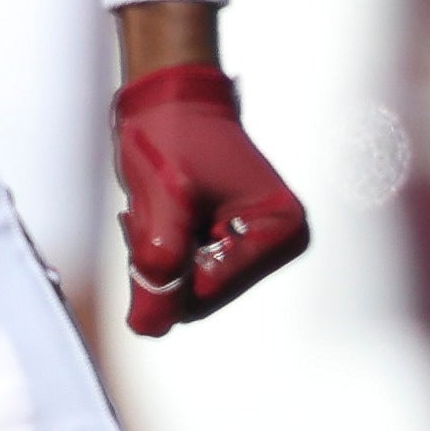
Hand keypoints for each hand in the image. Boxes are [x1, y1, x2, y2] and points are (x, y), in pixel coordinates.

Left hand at [110, 63, 310, 336]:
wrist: (167, 102)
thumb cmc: (172, 136)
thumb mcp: (164, 200)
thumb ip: (159, 263)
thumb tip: (148, 328)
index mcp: (281, 231)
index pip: (208, 290)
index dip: (163, 266)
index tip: (151, 215)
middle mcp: (277, 245)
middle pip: (199, 296)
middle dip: (161, 261)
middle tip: (149, 211)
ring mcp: (253, 248)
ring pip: (185, 287)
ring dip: (156, 254)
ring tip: (156, 207)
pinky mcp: (230, 246)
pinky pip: (182, 273)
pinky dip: (159, 250)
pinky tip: (159, 214)